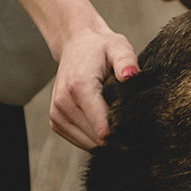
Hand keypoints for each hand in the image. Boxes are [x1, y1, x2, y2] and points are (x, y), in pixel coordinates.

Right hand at [49, 21, 139, 149]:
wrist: (75, 46)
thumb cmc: (101, 49)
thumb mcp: (118, 47)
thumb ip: (126, 61)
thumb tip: (131, 76)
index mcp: (79, 87)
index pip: (102, 128)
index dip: (122, 131)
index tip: (135, 123)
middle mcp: (63, 103)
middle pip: (97, 139)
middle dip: (116, 134)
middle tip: (127, 117)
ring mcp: (57, 115)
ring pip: (89, 144)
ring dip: (105, 137)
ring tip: (112, 114)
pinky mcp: (55, 122)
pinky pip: (81, 142)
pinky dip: (94, 136)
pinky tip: (101, 119)